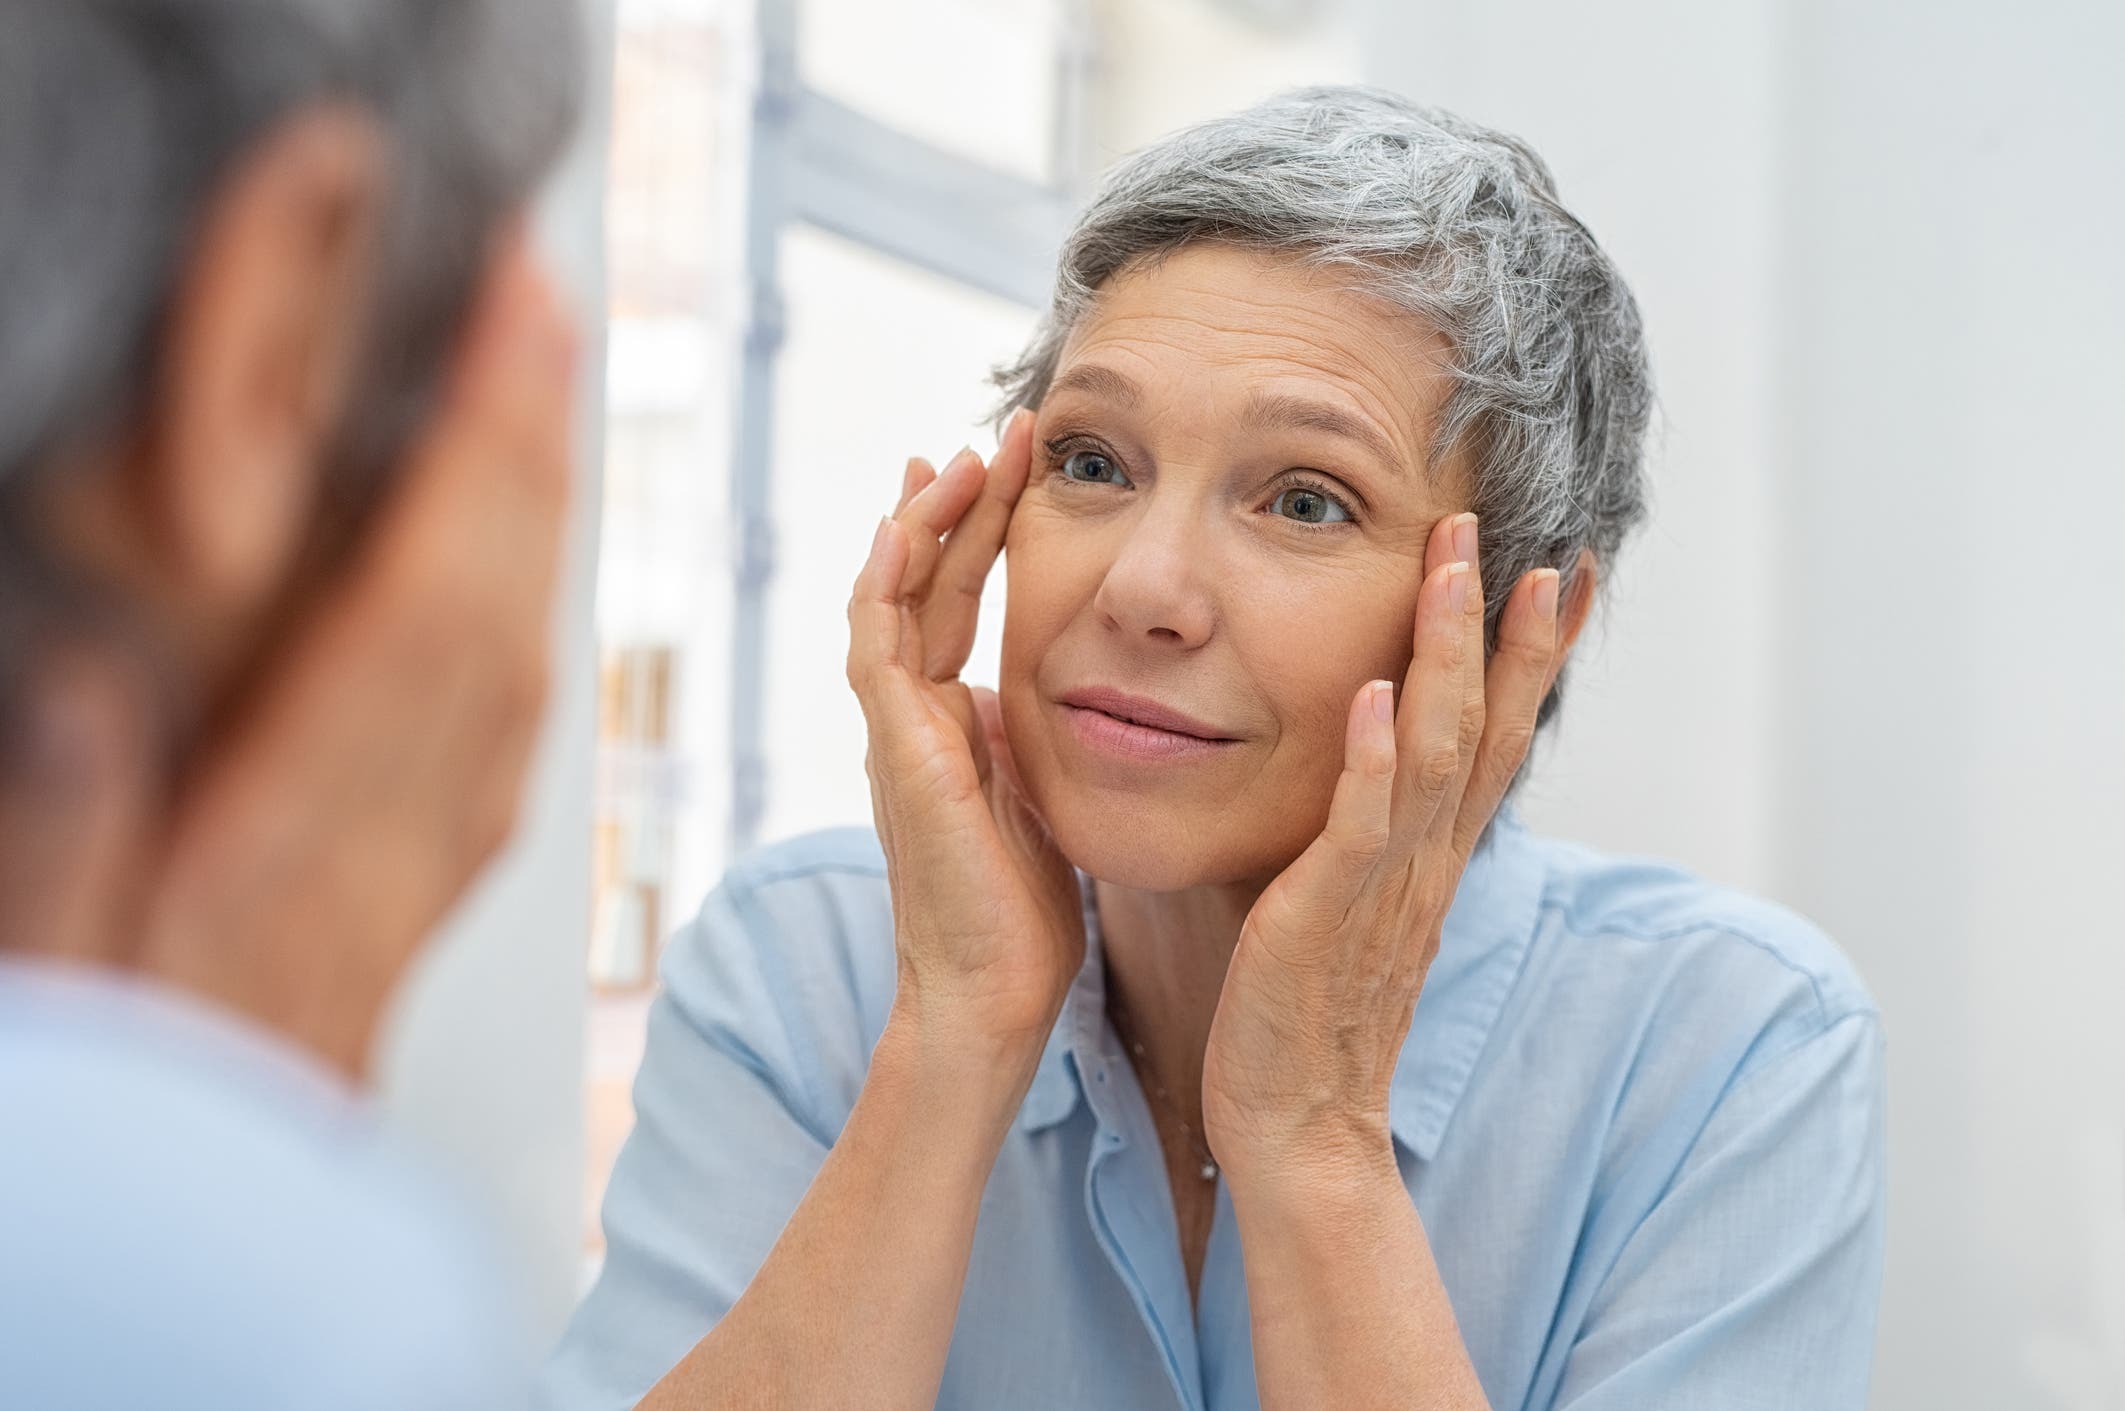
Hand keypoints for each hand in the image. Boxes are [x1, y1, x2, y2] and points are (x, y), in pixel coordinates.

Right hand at [0, 235, 576, 1078]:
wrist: (220, 1216)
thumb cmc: (136, 1084)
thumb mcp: (60, 954)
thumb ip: (73, 821)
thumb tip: (99, 679)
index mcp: (301, 835)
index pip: (422, 609)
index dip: (478, 456)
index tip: (509, 327)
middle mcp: (395, 832)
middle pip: (495, 607)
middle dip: (525, 446)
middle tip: (541, 304)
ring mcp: (430, 852)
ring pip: (516, 654)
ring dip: (534, 514)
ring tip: (532, 390)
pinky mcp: (431, 870)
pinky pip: (506, 723)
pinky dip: (518, 612)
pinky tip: (514, 561)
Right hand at [845, 409, 1083, 1061]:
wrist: (994, 994)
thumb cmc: (1023, 916)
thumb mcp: (1038, 798)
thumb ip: (1027, 739)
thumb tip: (1033, 690)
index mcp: (949, 724)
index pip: (954, 603)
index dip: (978, 532)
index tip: (1012, 467)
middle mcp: (913, 718)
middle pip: (923, 584)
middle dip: (956, 505)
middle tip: (994, 434)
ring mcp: (898, 734)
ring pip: (891, 600)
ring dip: (923, 525)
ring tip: (958, 456)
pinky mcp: (898, 755)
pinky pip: (877, 651)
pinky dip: (885, 585)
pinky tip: (904, 528)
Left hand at [1201, 511, 1563, 1181]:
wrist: (1297, 1121)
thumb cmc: (1306, 1009)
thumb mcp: (1348, 900)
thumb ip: (1363, 830)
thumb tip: (1357, 755)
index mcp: (1431, 854)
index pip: (1499, 735)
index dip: (1535, 655)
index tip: (1566, 573)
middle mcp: (1427, 860)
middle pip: (1490, 727)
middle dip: (1513, 633)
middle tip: (1535, 544)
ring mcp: (1385, 885)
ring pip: (1438, 753)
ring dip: (1450, 659)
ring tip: (1457, 572)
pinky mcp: (1328, 914)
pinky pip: (1361, 827)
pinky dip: (1375, 760)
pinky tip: (1379, 696)